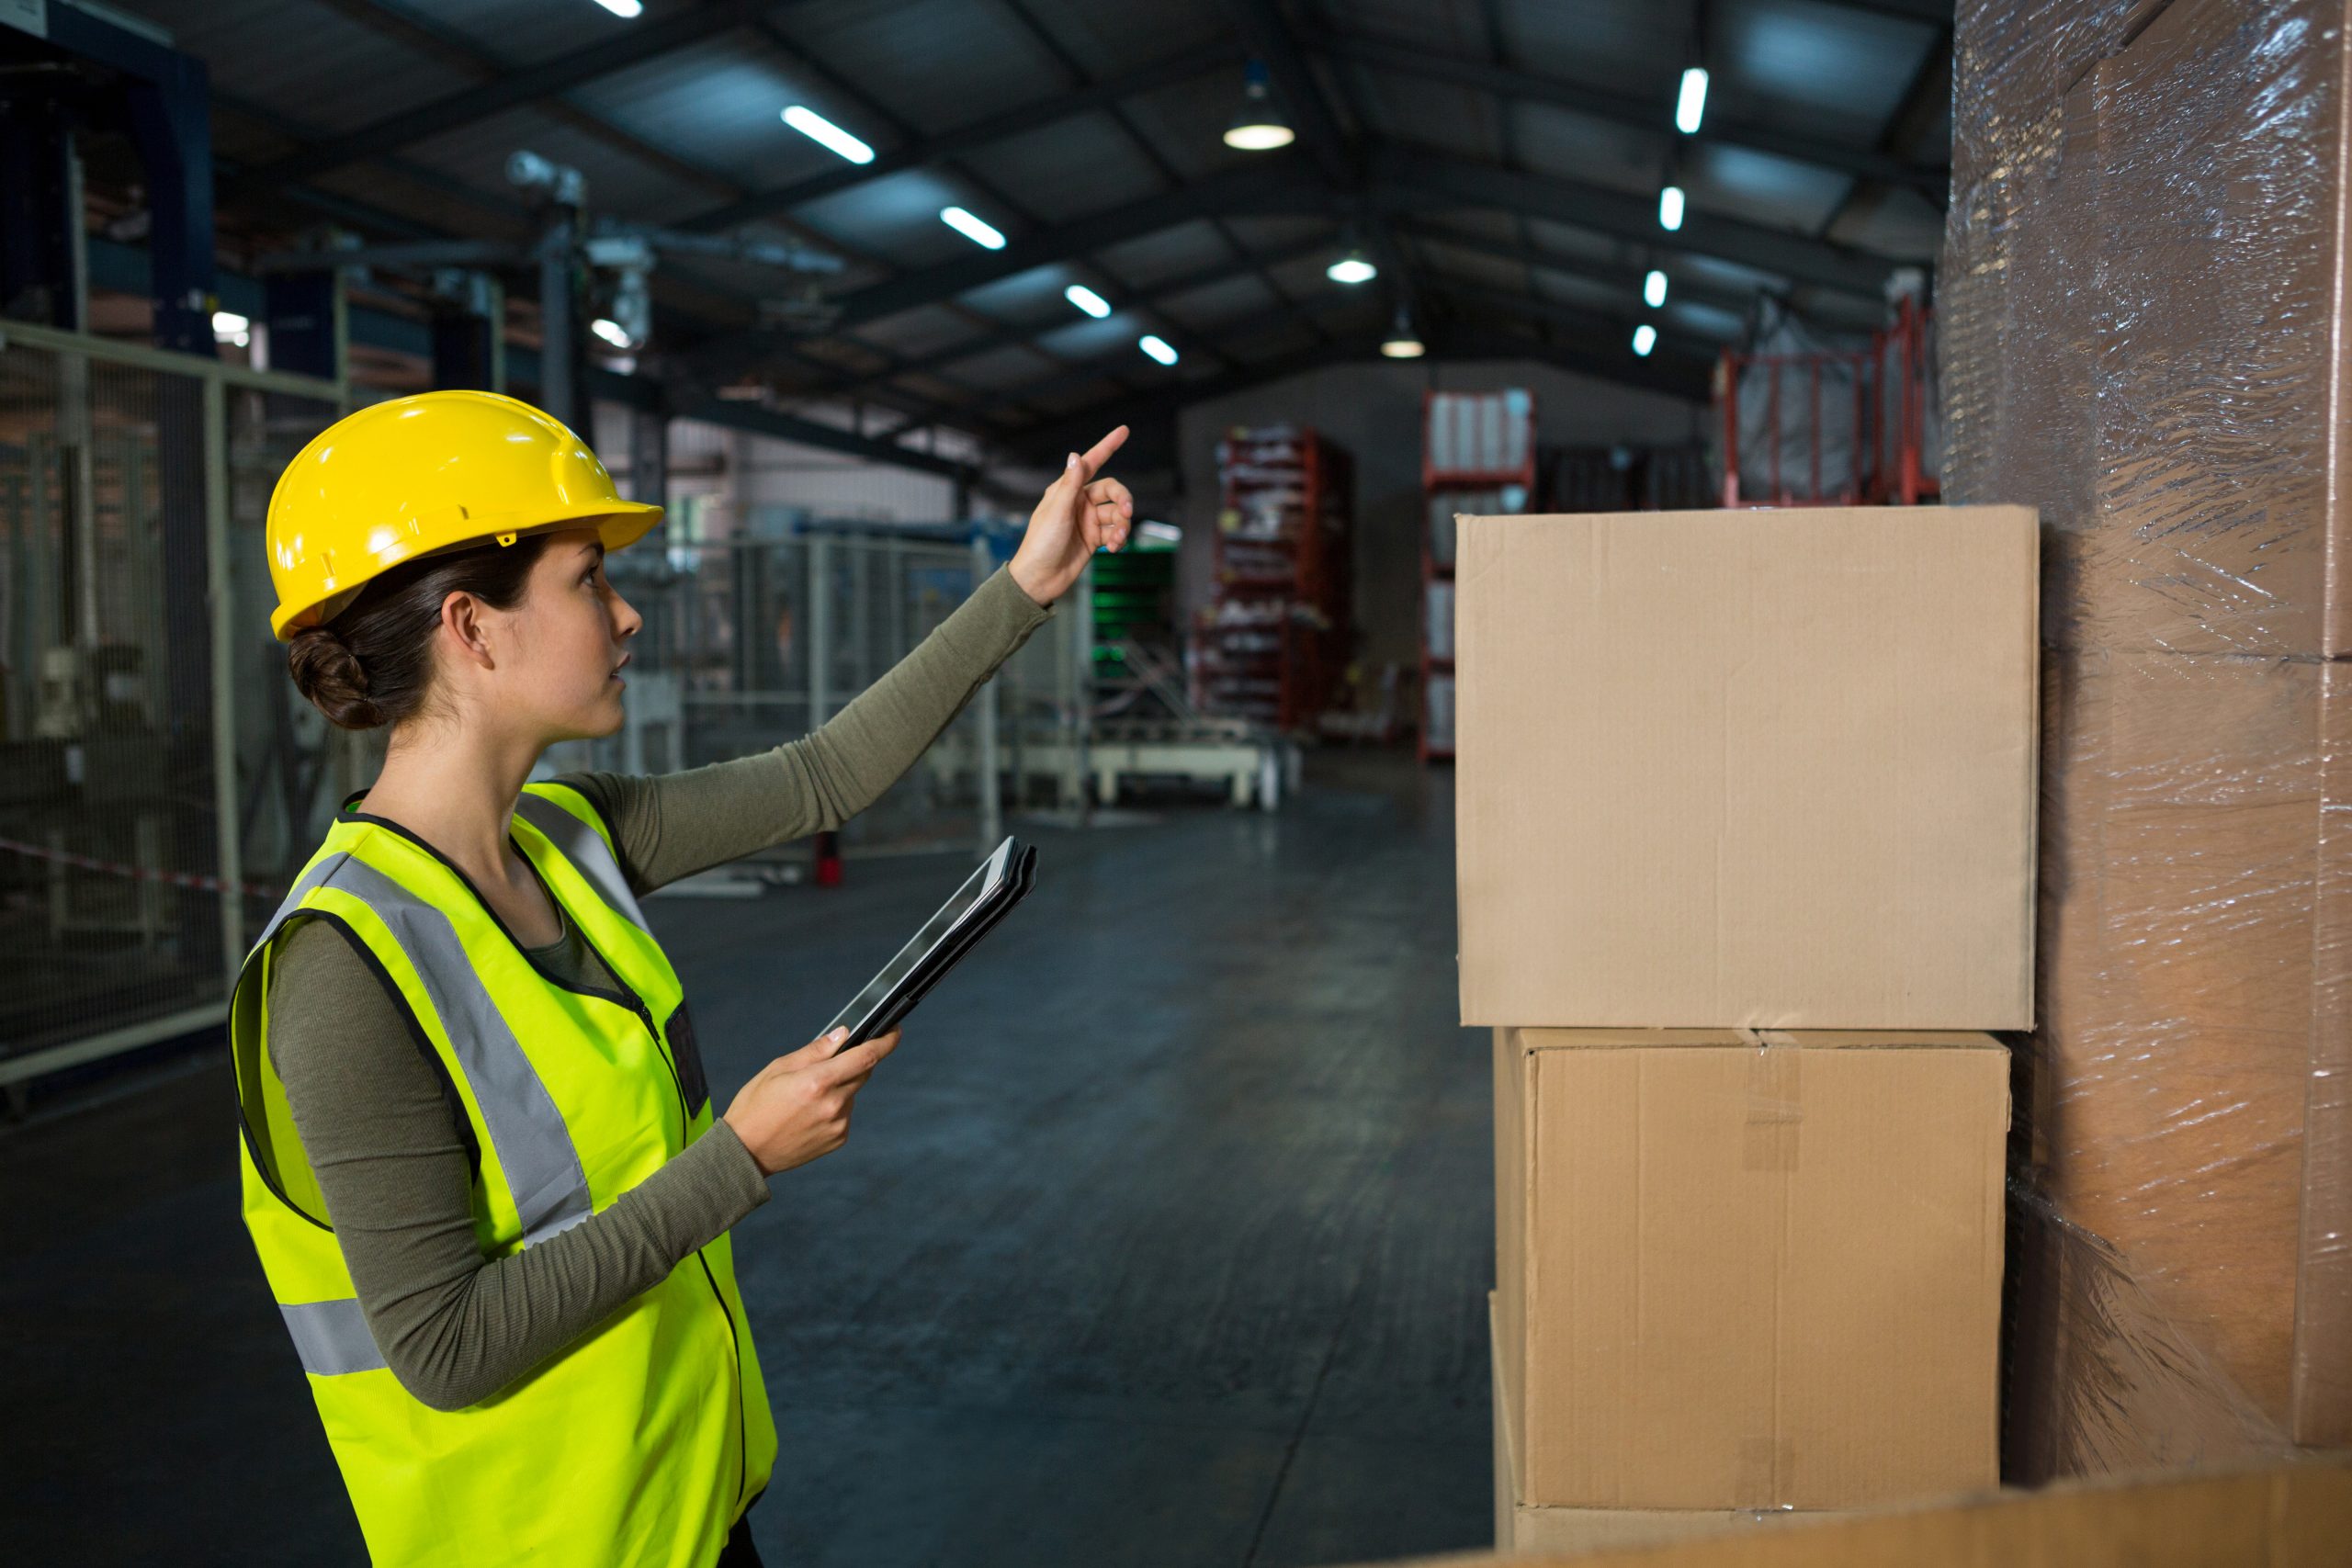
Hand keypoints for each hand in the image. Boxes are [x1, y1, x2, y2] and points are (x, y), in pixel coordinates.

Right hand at [721, 1027, 900, 1175]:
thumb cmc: (755, 1106)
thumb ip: (815, 1051)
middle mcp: (833, 1104)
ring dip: (839, 1088)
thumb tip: (843, 1035)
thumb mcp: (778, 1069)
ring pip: (851, 1093)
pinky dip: (834, 1108)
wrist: (745, 1152)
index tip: (895, 1031)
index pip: (866, 1057)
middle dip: (852, 1063)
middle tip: (825, 1068)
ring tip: (805, 1098)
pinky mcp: (839, 1139)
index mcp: (818, 1082)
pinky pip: (845, 1113)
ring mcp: (838, 1124)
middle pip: (862, 1073)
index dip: (886, 1042)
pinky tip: (808, 1115)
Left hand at [1009, 425, 1131, 604]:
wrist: (1040, 579)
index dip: (1107, 446)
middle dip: (1124, 500)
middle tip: (1127, 513)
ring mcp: (1087, 521)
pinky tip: (1115, 548)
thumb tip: (1076, 456)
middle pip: (1112, 491)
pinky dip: (1119, 539)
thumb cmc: (1041, 543)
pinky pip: (1115, 532)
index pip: (1091, 462)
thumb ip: (1070, 485)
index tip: (1124, 431)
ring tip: (1118, 539)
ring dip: (1122, 525)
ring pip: (1116, 514)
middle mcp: (1079, 502)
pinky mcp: (1094, 539)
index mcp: (1066, 490)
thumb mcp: (1057, 512)